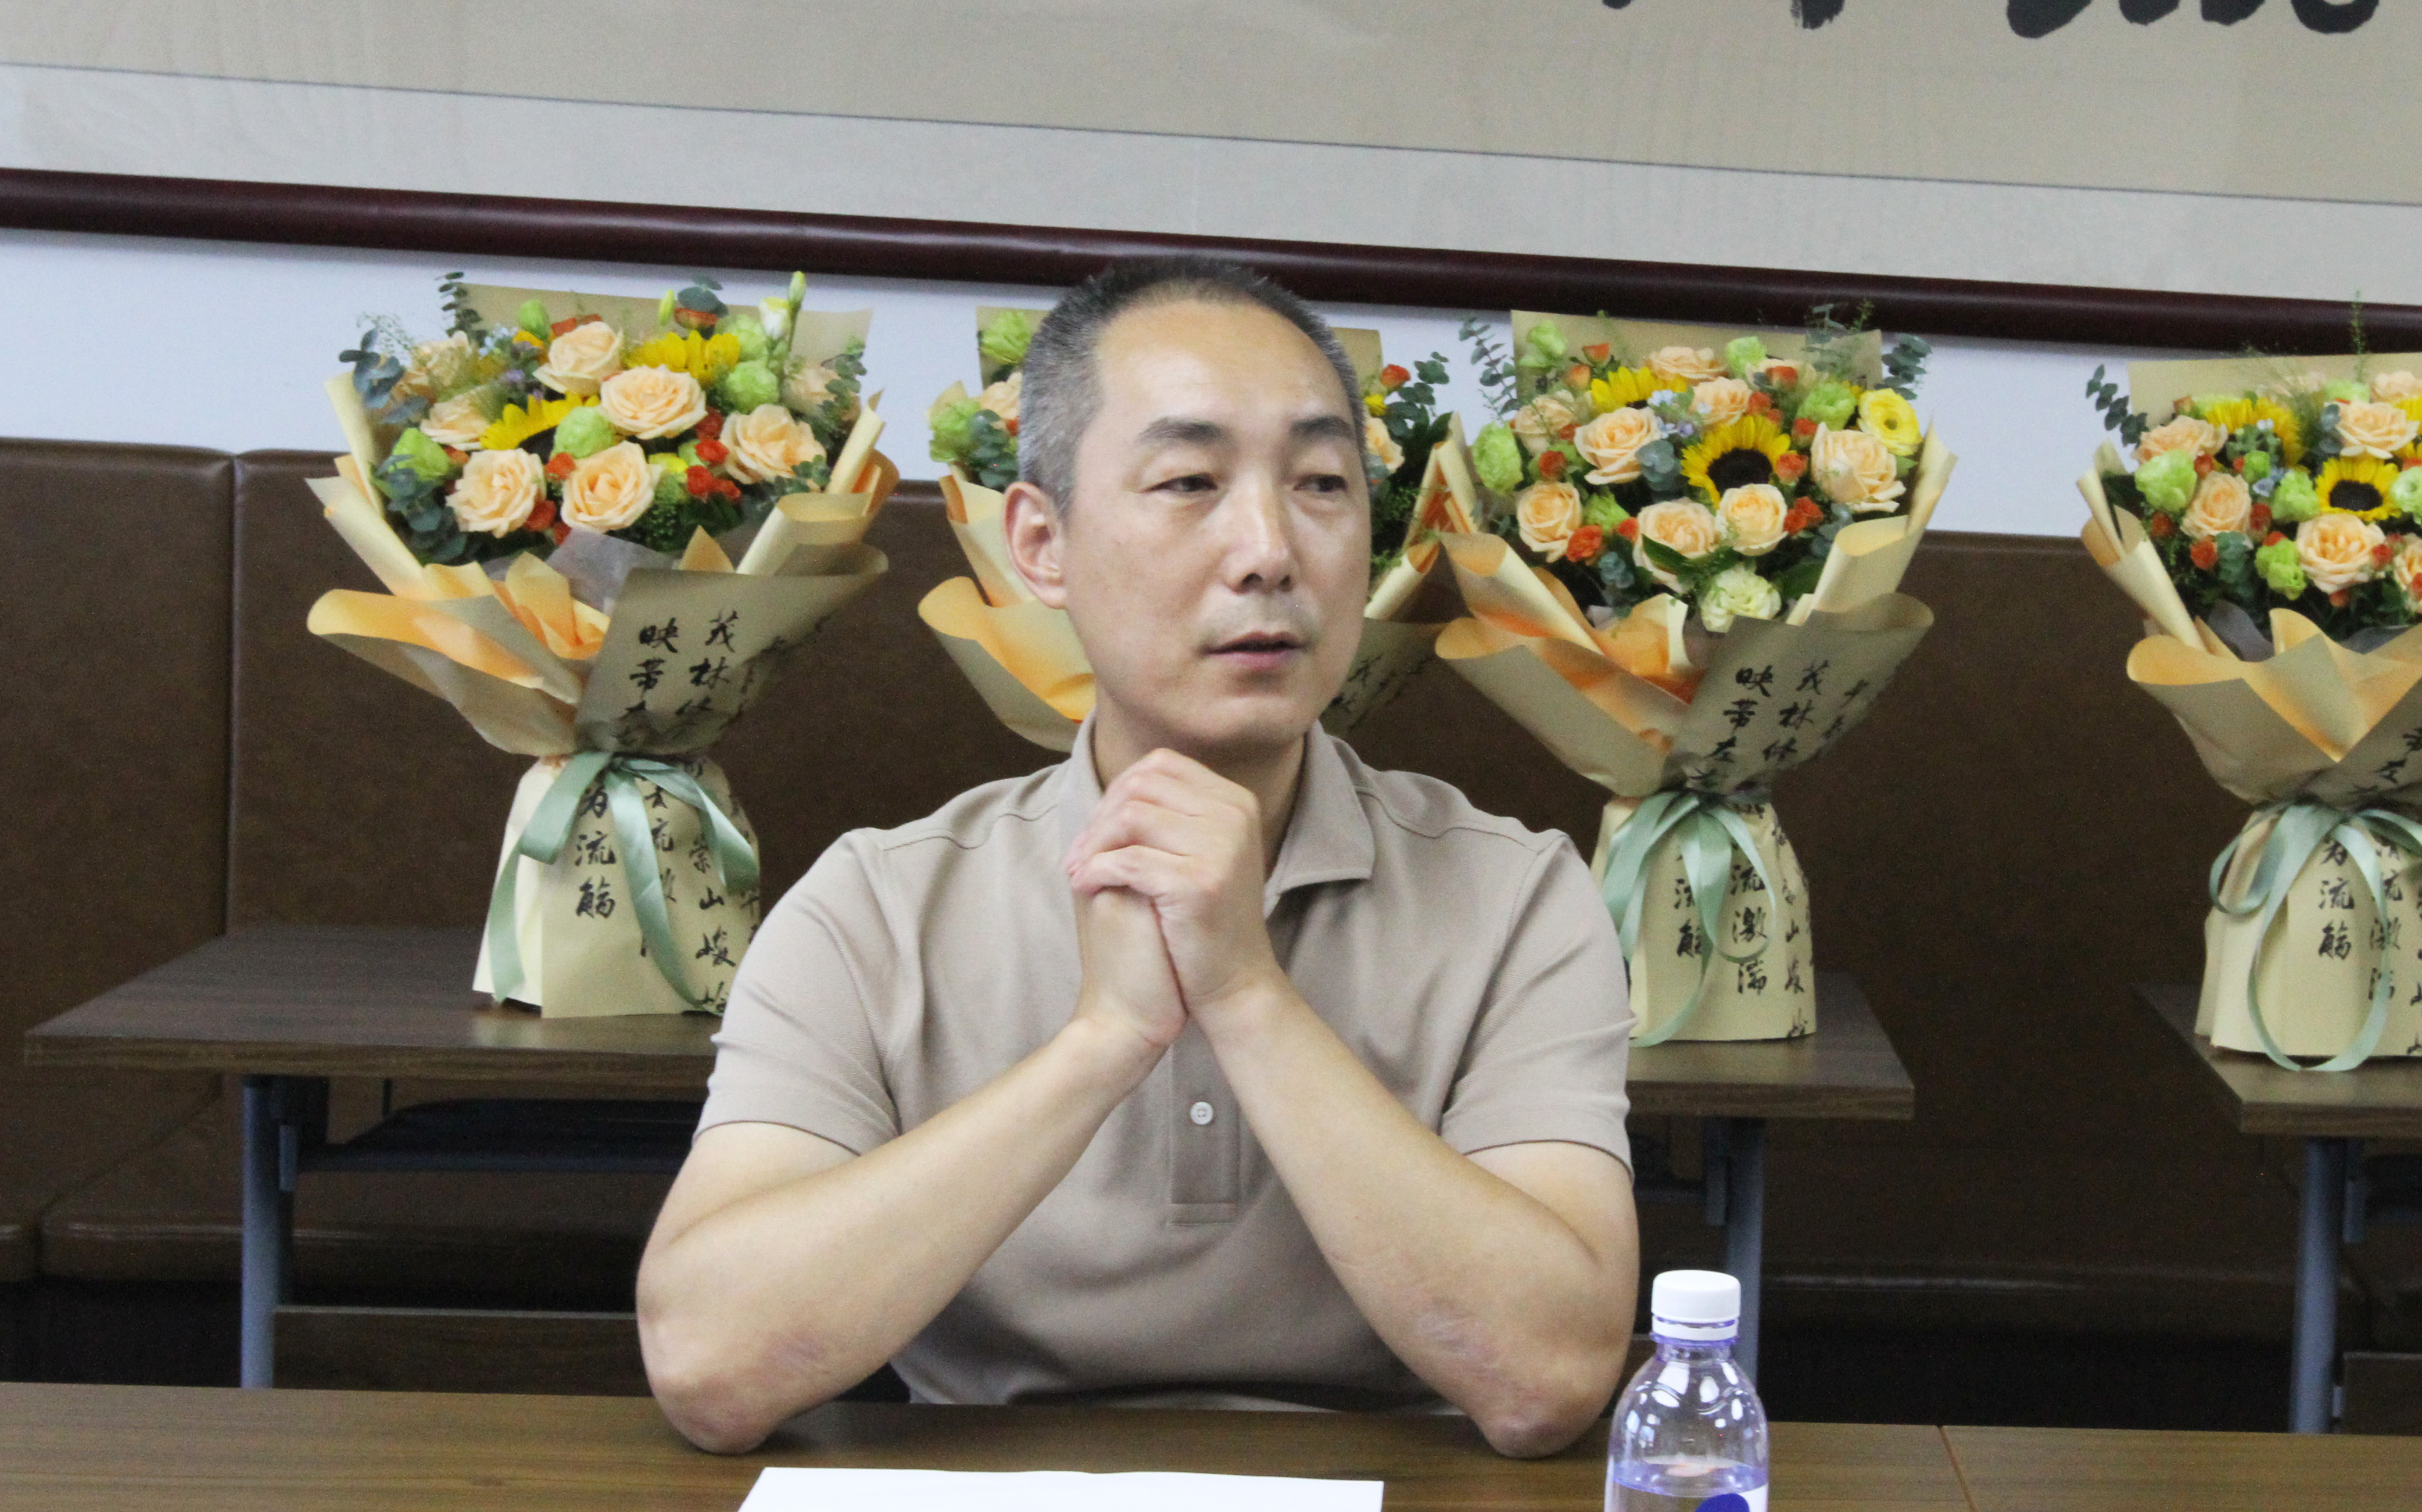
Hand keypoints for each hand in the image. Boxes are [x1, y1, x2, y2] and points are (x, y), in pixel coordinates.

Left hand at [1066, 750, 1283, 1024]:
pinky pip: (1127, 859)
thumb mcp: (1203, 853)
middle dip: (1100, 818)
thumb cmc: (1206, 919)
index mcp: (1235, 801)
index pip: (1160, 765)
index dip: (1118, 791)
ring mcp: (1220, 846)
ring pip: (1130, 817)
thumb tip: (1117, 790)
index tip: (1098, 828)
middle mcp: (1234, 814)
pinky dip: (1096, 870)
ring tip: (1080, 871)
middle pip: (1141, 786)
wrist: (1235, 981)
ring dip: (1093, 844)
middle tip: (1080, 854)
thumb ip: (1172, 816)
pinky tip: (1086, 886)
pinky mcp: (1198, 881)